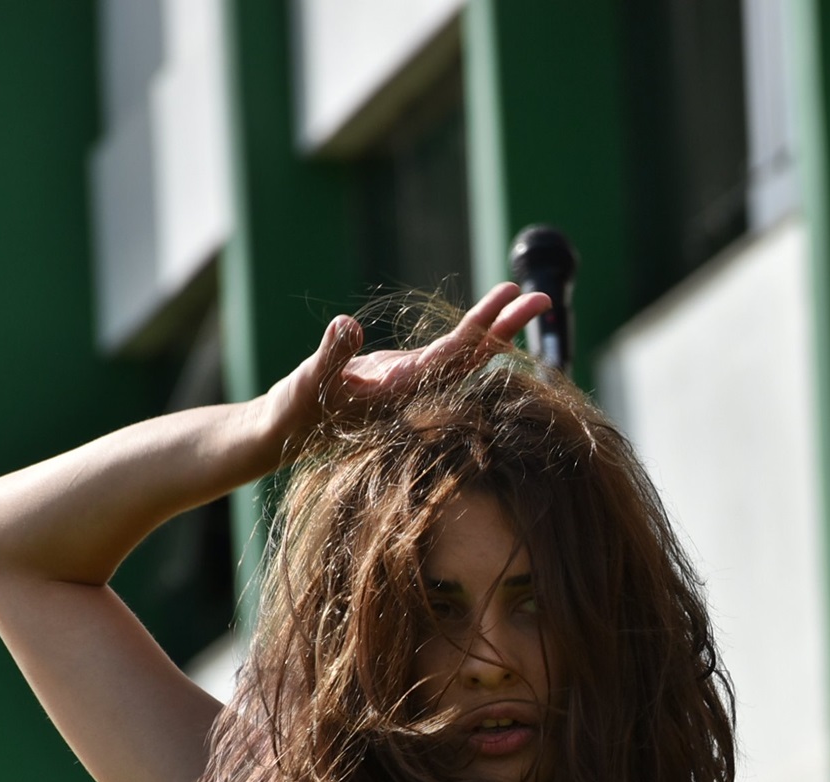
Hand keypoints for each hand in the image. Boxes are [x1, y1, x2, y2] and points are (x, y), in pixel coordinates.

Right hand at [249, 282, 552, 458]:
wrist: (285, 436)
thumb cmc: (294, 412)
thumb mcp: (308, 381)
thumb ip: (330, 356)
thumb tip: (346, 325)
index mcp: (401, 390)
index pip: (453, 356)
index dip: (482, 327)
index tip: (510, 299)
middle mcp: (416, 390)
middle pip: (472, 355)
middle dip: (507, 326)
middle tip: (544, 297)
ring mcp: (412, 384)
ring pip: (463, 354)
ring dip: (494, 328)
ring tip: (523, 296)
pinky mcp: (401, 377)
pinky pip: (446, 354)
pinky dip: (469, 336)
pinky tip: (488, 322)